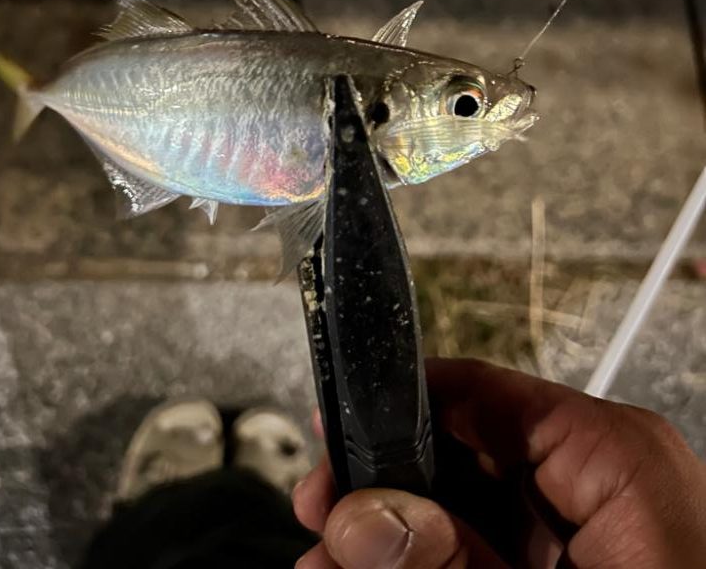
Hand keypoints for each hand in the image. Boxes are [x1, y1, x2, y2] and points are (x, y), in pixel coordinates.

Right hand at [292, 359, 705, 567]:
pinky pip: (499, 537)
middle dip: (389, 491)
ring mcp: (591, 520)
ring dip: (405, 536)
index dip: (393, 410)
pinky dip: (447, 556)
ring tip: (342, 566)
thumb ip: (458, 563)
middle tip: (329, 533)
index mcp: (613, 454)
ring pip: (470, 501)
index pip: (477, 390)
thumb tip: (366, 519)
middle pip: (462, 448)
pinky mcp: (580, 557)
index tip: (333, 446)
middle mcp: (600, 473)